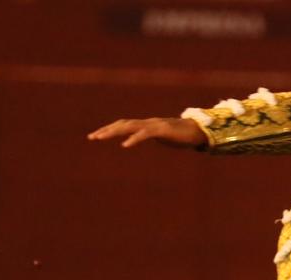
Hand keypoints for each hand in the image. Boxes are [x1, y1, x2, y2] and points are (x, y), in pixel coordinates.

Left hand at [87, 117, 207, 148]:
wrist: (199, 132)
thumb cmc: (182, 136)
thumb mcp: (162, 138)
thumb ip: (151, 137)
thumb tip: (144, 140)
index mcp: (146, 125)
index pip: (124, 125)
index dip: (110, 129)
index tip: (96, 135)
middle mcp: (147, 123)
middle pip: (122, 123)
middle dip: (106, 130)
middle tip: (91, 137)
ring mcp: (154, 125)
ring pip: (129, 126)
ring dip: (113, 132)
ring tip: (100, 138)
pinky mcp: (162, 130)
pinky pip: (145, 134)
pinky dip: (134, 139)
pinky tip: (125, 145)